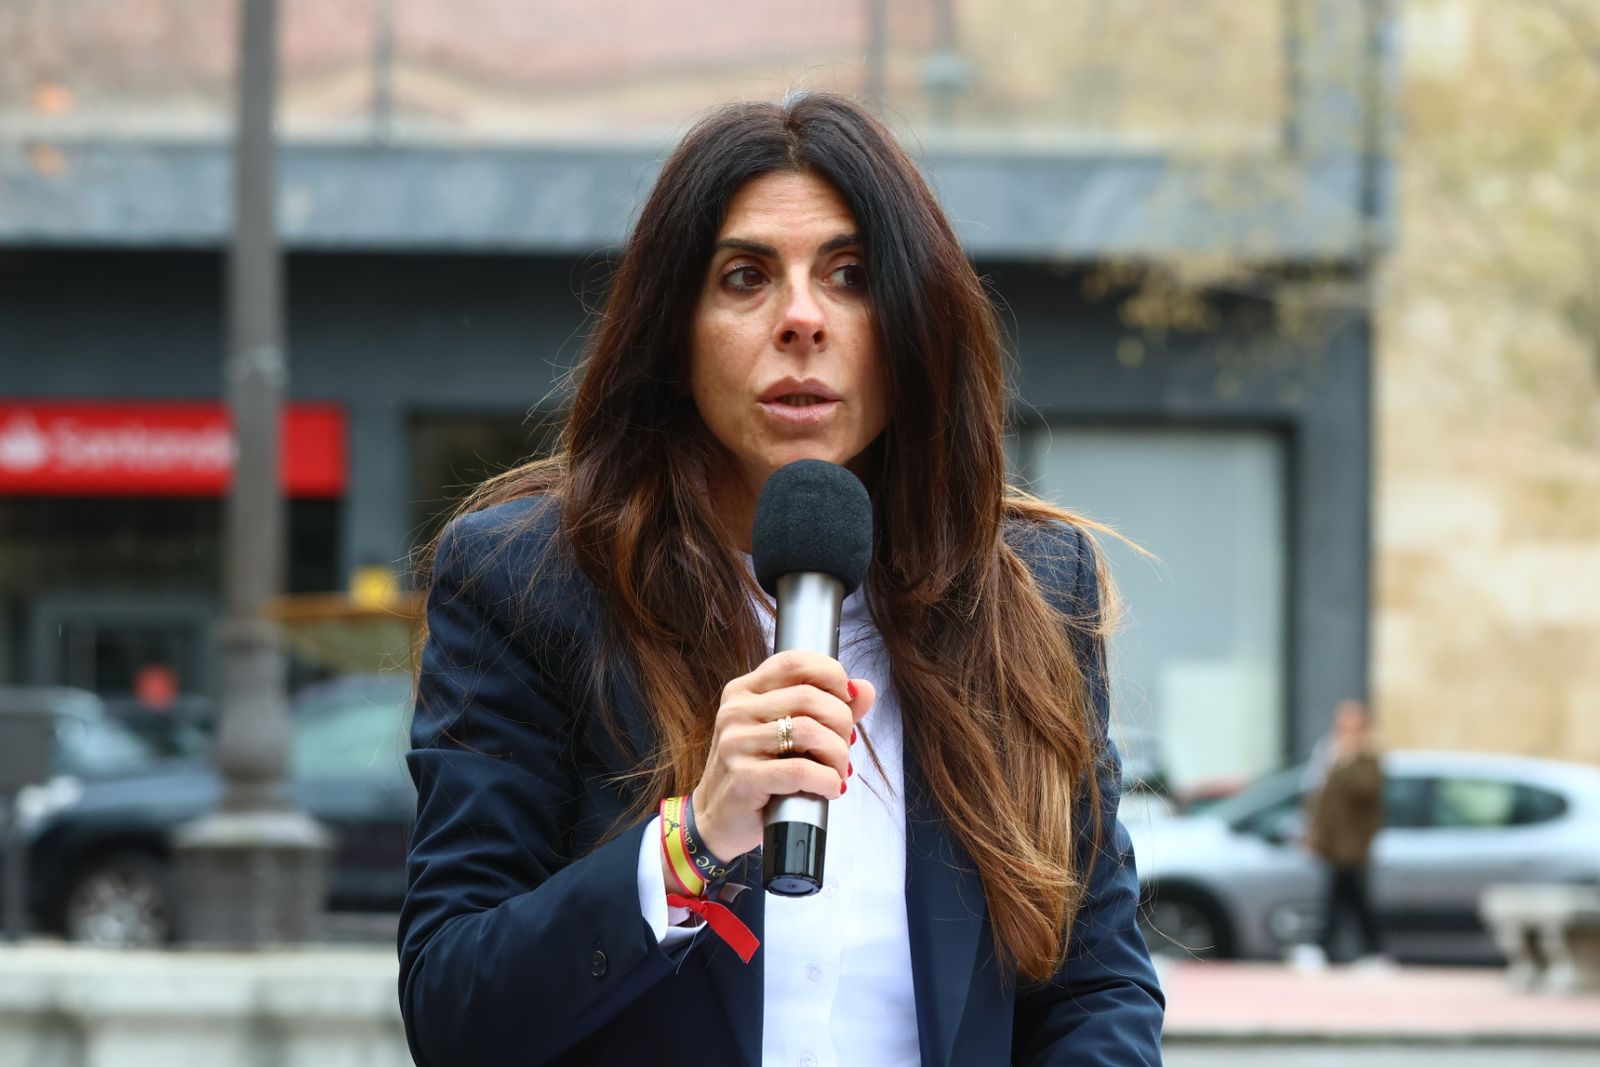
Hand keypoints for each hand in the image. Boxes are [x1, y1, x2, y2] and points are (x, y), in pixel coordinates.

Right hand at [688, 650, 874, 861]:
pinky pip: (800, 770)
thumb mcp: (787, 734)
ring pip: (809, 731)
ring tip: (838, 771)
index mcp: (744, 691)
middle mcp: (736, 711)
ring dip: (838, 754)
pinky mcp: (743, 777)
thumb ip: (827, 708)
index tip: (846, 699)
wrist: (718, 820)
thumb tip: (865, 689)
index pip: (794, 662)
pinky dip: (827, 780)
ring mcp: (736, 743)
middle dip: (841, 722)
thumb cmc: (756, 773)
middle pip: (809, 697)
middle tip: (845, 746)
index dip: (831, 674)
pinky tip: (830, 788)